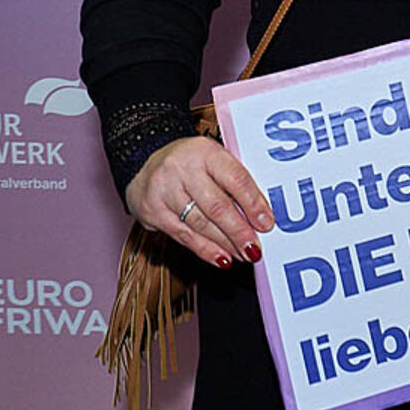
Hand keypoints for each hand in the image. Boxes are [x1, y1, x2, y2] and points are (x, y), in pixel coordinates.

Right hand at [123, 136, 272, 268]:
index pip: (235, 179)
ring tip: (242, 254)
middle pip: (216, 206)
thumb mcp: (214, 158)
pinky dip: (205, 250)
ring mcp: (165, 191)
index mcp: (206, 152)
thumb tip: (260, 214)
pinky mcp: (153, 212)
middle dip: (239, 232)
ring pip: (200, 224)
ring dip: (225, 244)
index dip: (253, 204)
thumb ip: (235, 182)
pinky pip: (183, 236)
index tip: (266, 223)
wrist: (144, 160)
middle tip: (255, 248)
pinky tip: (221, 257)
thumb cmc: (189, 161)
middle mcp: (183, 170)